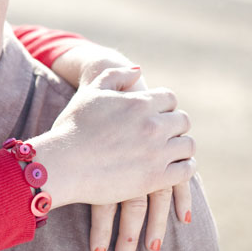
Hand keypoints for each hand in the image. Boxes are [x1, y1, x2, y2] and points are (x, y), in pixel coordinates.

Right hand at [26, 67, 194, 208]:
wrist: (63, 164)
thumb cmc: (73, 126)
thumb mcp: (91, 92)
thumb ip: (116, 75)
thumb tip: (139, 72)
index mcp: (139, 103)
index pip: (170, 98)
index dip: (163, 105)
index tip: (154, 115)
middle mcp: (152, 125)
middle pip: (182, 120)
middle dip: (172, 125)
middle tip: (160, 134)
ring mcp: (157, 153)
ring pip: (188, 145)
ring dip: (179, 146)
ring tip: (167, 151)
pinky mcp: (156, 178)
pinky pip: (187, 171)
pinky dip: (183, 167)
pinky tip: (171, 168)